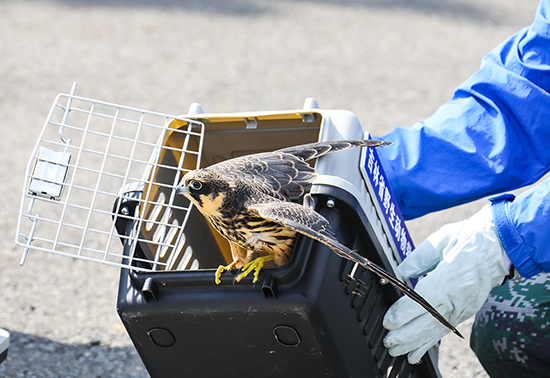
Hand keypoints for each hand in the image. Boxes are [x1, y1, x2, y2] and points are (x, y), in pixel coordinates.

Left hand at [382, 205, 509, 363]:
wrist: (500, 245)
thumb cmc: (468, 238)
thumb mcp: (441, 241)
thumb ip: (417, 260)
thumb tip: (398, 274)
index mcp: (452, 277)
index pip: (423, 301)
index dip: (404, 313)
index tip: (389, 320)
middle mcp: (459, 297)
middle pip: (429, 322)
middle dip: (406, 334)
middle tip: (387, 341)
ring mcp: (464, 307)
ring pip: (436, 331)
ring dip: (414, 343)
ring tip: (396, 350)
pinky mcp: (466, 312)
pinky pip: (444, 331)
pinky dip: (429, 344)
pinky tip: (416, 353)